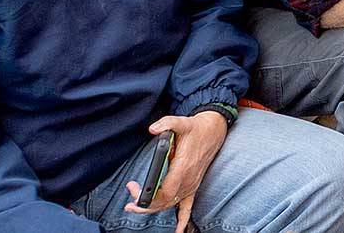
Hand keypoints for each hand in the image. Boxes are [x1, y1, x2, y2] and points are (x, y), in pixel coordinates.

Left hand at [125, 111, 227, 231]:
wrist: (214, 130)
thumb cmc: (197, 128)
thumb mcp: (182, 122)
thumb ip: (167, 123)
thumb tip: (152, 129)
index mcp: (183, 168)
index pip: (163, 192)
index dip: (147, 197)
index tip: (133, 189)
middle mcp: (188, 180)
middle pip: (164, 202)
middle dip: (144, 205)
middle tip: (129, 201)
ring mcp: (191, 184)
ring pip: (171, 205)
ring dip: (154, 209)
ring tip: (136, 206)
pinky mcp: (194, 185)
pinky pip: (188, 207)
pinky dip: (183, 221)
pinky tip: (178, 230)